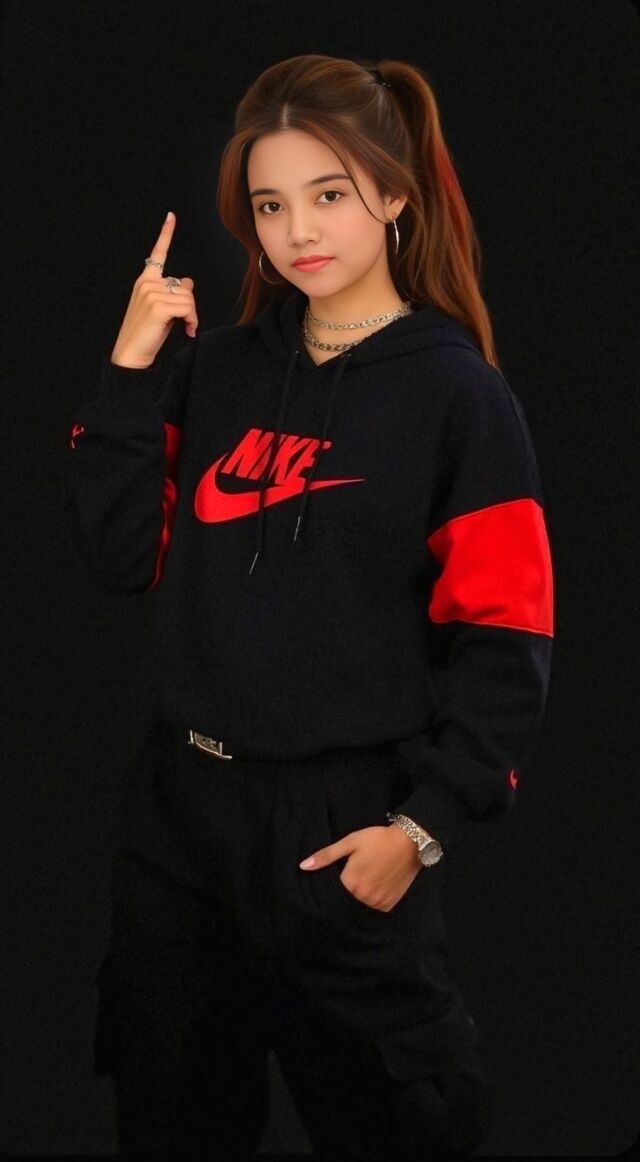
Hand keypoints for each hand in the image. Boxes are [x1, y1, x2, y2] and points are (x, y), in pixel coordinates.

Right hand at [110, 211, 198, 368]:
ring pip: (189, 298)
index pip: (158, 254)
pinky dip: (192, 321)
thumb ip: (172, 293)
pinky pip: (188, 308)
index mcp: (145, 281)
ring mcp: (151, 293)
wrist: (131, 354)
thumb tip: (189, 281)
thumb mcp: (161, 310)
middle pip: (186, 286)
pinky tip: (187, 331)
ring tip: (185, 328)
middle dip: (191, 307)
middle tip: (187, 324)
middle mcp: (147, 283)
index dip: (166, 234)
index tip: (171, 217)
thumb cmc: (146, 334)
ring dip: (193, 316)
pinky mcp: (157, 306)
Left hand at [299, 824, 422, 911]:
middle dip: (348, 888)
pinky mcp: (389, 905)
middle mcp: (363, 898)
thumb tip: (303, 866)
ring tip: (367, 877)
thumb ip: (326, 856)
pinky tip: (376, 884)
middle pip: (346, 898)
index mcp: (350, 883)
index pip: (334, 890)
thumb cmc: (377, 839)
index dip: (337, 880)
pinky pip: (374, 907)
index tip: (343, 871)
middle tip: (358, 872)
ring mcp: (377, 903)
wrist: (409, 842)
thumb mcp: (350, 842)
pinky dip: (372, 899)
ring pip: (360, 904)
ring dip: (360, 895)